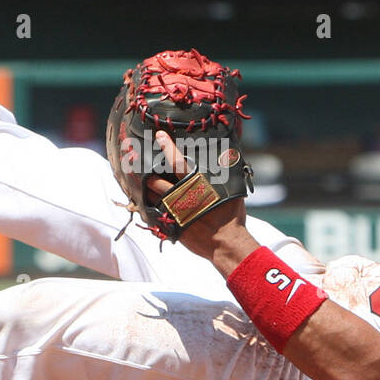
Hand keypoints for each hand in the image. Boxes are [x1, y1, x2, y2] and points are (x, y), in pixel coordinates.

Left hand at [146, 131, 253, 265]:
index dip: (167, 147)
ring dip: (148, 190)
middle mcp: (181, 196)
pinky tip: (149, 205)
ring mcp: (174, 212)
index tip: (159, 136)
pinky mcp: (171, 226)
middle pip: (156, 181)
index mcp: (196, 185)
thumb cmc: (232, 216)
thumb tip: (230, 156)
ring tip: (148, 185)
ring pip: (152, 197)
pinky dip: (150, 208)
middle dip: (149, 174)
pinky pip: (154, 215)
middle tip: (147, 169)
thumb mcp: (232, 191)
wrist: (226, 243)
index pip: (177, 162)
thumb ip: (226, 174)